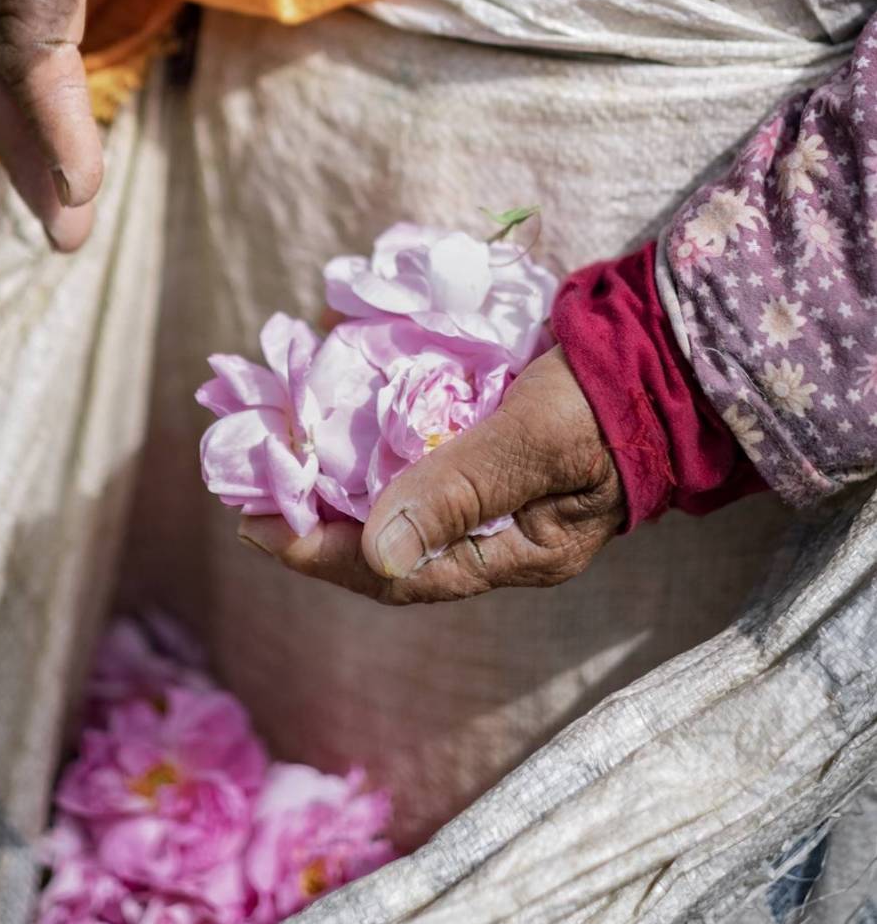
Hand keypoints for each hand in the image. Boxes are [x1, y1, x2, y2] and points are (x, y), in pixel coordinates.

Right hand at [0, 0, 225, 251]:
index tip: (77, 200)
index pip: (30, 41)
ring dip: (22, 130)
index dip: (54, 124)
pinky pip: (2, 21)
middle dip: (32, 154)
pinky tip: (43, 112)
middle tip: (64, 240)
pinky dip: (20, 84)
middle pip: (0, 65)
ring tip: (55, 203)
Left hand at [236, 346, 626, 602]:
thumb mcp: (535, 444)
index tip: (258, 526)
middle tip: (253, 487)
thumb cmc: (611, 400)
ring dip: (339, 469)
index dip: (322, 553)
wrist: (669, 348)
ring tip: (282, 444)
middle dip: (319, 513)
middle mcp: (498, 528)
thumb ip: (461, 490)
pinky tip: (337, 399)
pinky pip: (416, 445)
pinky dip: (372, 425)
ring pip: (395, 491)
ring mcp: (494, 483)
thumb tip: (379, 552)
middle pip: (388, 537)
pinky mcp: (489, 436)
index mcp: (515, 554)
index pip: (400, 574)